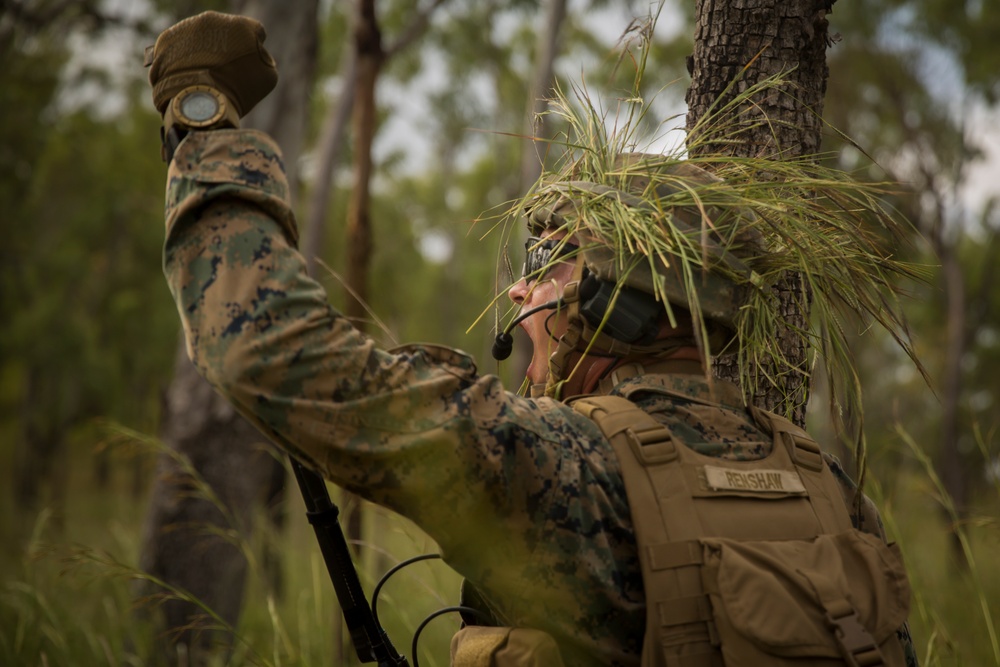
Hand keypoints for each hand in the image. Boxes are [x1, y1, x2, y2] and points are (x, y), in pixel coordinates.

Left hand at [144, 10, 277, 119]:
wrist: (198, 100)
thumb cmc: (238, 90)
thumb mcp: (267, 77)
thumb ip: (263, 58)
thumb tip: (256, 55)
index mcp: (242, 26)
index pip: (255, 31)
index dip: (254, 48)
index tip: (249, 64)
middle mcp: (214, 19)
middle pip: (225, 31)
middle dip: (227, 47)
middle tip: (226, 71)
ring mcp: (188, 26)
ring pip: (201, 37)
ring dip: (205, 51)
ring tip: (205, 76)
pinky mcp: (168, 38)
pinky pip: (181, 46)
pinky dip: (185, 58)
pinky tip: (190, 75)